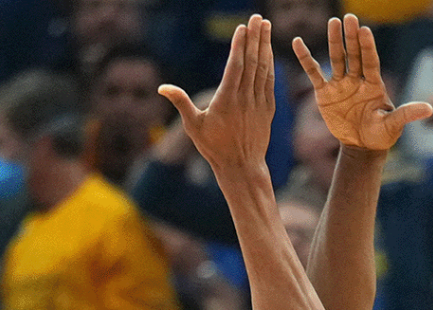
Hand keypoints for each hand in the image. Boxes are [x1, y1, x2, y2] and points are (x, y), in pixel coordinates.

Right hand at [159, 15, 274, 173]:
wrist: (241, 168)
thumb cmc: (214, 148)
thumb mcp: (194, 126)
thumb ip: (181, 103)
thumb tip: (162, 88)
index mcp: (227, 100)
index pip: (235, 66)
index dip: (239, 45)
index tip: (242, 27)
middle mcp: (245, 99)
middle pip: (251, 62)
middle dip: (254, 38)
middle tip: (256, 18)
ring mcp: (259, 104)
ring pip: (263, 69)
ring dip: (265, 46)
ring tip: (265, 26)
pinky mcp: (268, 110)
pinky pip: (270, 82)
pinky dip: (270, 64)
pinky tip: (269, 51)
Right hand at [293, 13, 431, 151]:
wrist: (362, 147)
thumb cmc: (381, 135)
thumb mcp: (393, 125)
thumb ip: (407, 114)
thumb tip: (430, 110)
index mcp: (374, 84)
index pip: (370, 61)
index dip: (368, 47)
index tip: (365, 31)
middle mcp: (357, 80)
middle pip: (354, 54)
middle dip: (351, 37)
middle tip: (349, 18)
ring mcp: (341, 84)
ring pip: (337, 59)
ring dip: (334, 42)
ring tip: (333, 23)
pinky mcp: (325, 93)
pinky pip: (314, 73)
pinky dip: (306, 59)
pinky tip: (298, 43)